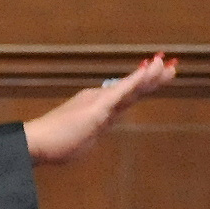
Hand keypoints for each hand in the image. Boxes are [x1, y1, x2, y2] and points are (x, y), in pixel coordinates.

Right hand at [24, 53, 178, 163]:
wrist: (37, 143)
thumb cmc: (54, 144)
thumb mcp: (79, 140)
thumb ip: (88, 134)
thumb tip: (91, 134)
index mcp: (97, 108)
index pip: (126, 97)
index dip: (142, 85)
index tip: (157, 74)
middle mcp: (100, 100)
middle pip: (133, 89)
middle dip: (154, 78)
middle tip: (172, 65)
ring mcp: (99, 102)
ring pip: (132, 88)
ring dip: (151, 76)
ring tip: (168, 64)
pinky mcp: (98, 108)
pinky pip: (123, 92)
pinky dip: (138, 80)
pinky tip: (150, 71)